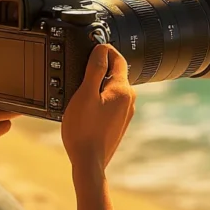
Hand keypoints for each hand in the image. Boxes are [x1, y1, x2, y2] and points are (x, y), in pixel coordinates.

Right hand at [62, 44, 136, 171]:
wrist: (89, 162)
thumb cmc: (84, 130)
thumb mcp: (85, 94)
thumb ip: (95, 69)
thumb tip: (102, 49)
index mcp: (123, 90)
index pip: (118, 59)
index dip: (105, 50)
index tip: (93, 47)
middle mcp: (129, 100)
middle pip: (116, 73)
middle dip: (100, 68)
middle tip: (81, 70)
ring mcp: (126, 112)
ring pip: (112, 88)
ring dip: (99, 85)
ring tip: (80, 91)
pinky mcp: (120, 122)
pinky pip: (111, 102)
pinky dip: (100, 98)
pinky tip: (86, 107)